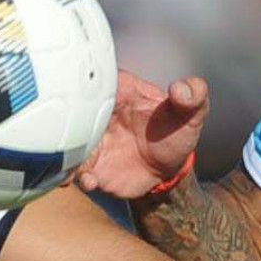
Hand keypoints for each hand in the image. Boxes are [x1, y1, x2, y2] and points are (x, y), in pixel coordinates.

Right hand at [74, 70, 209, 198]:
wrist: (167, 167)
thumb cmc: (174, 132)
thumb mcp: (189, 113)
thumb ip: (193, 96)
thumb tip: (182, 89)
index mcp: (118, 91)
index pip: (96, 79)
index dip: (87, 82)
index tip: (82, 89)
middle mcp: (98, 114)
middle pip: (73, 110)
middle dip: (67, 117)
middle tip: (72, 127)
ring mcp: (92, 141)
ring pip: (69, 142)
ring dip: (69, 152)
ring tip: (79, 163)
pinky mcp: (92, 166)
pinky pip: (78, 170)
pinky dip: (79, 176)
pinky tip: (91, 181)